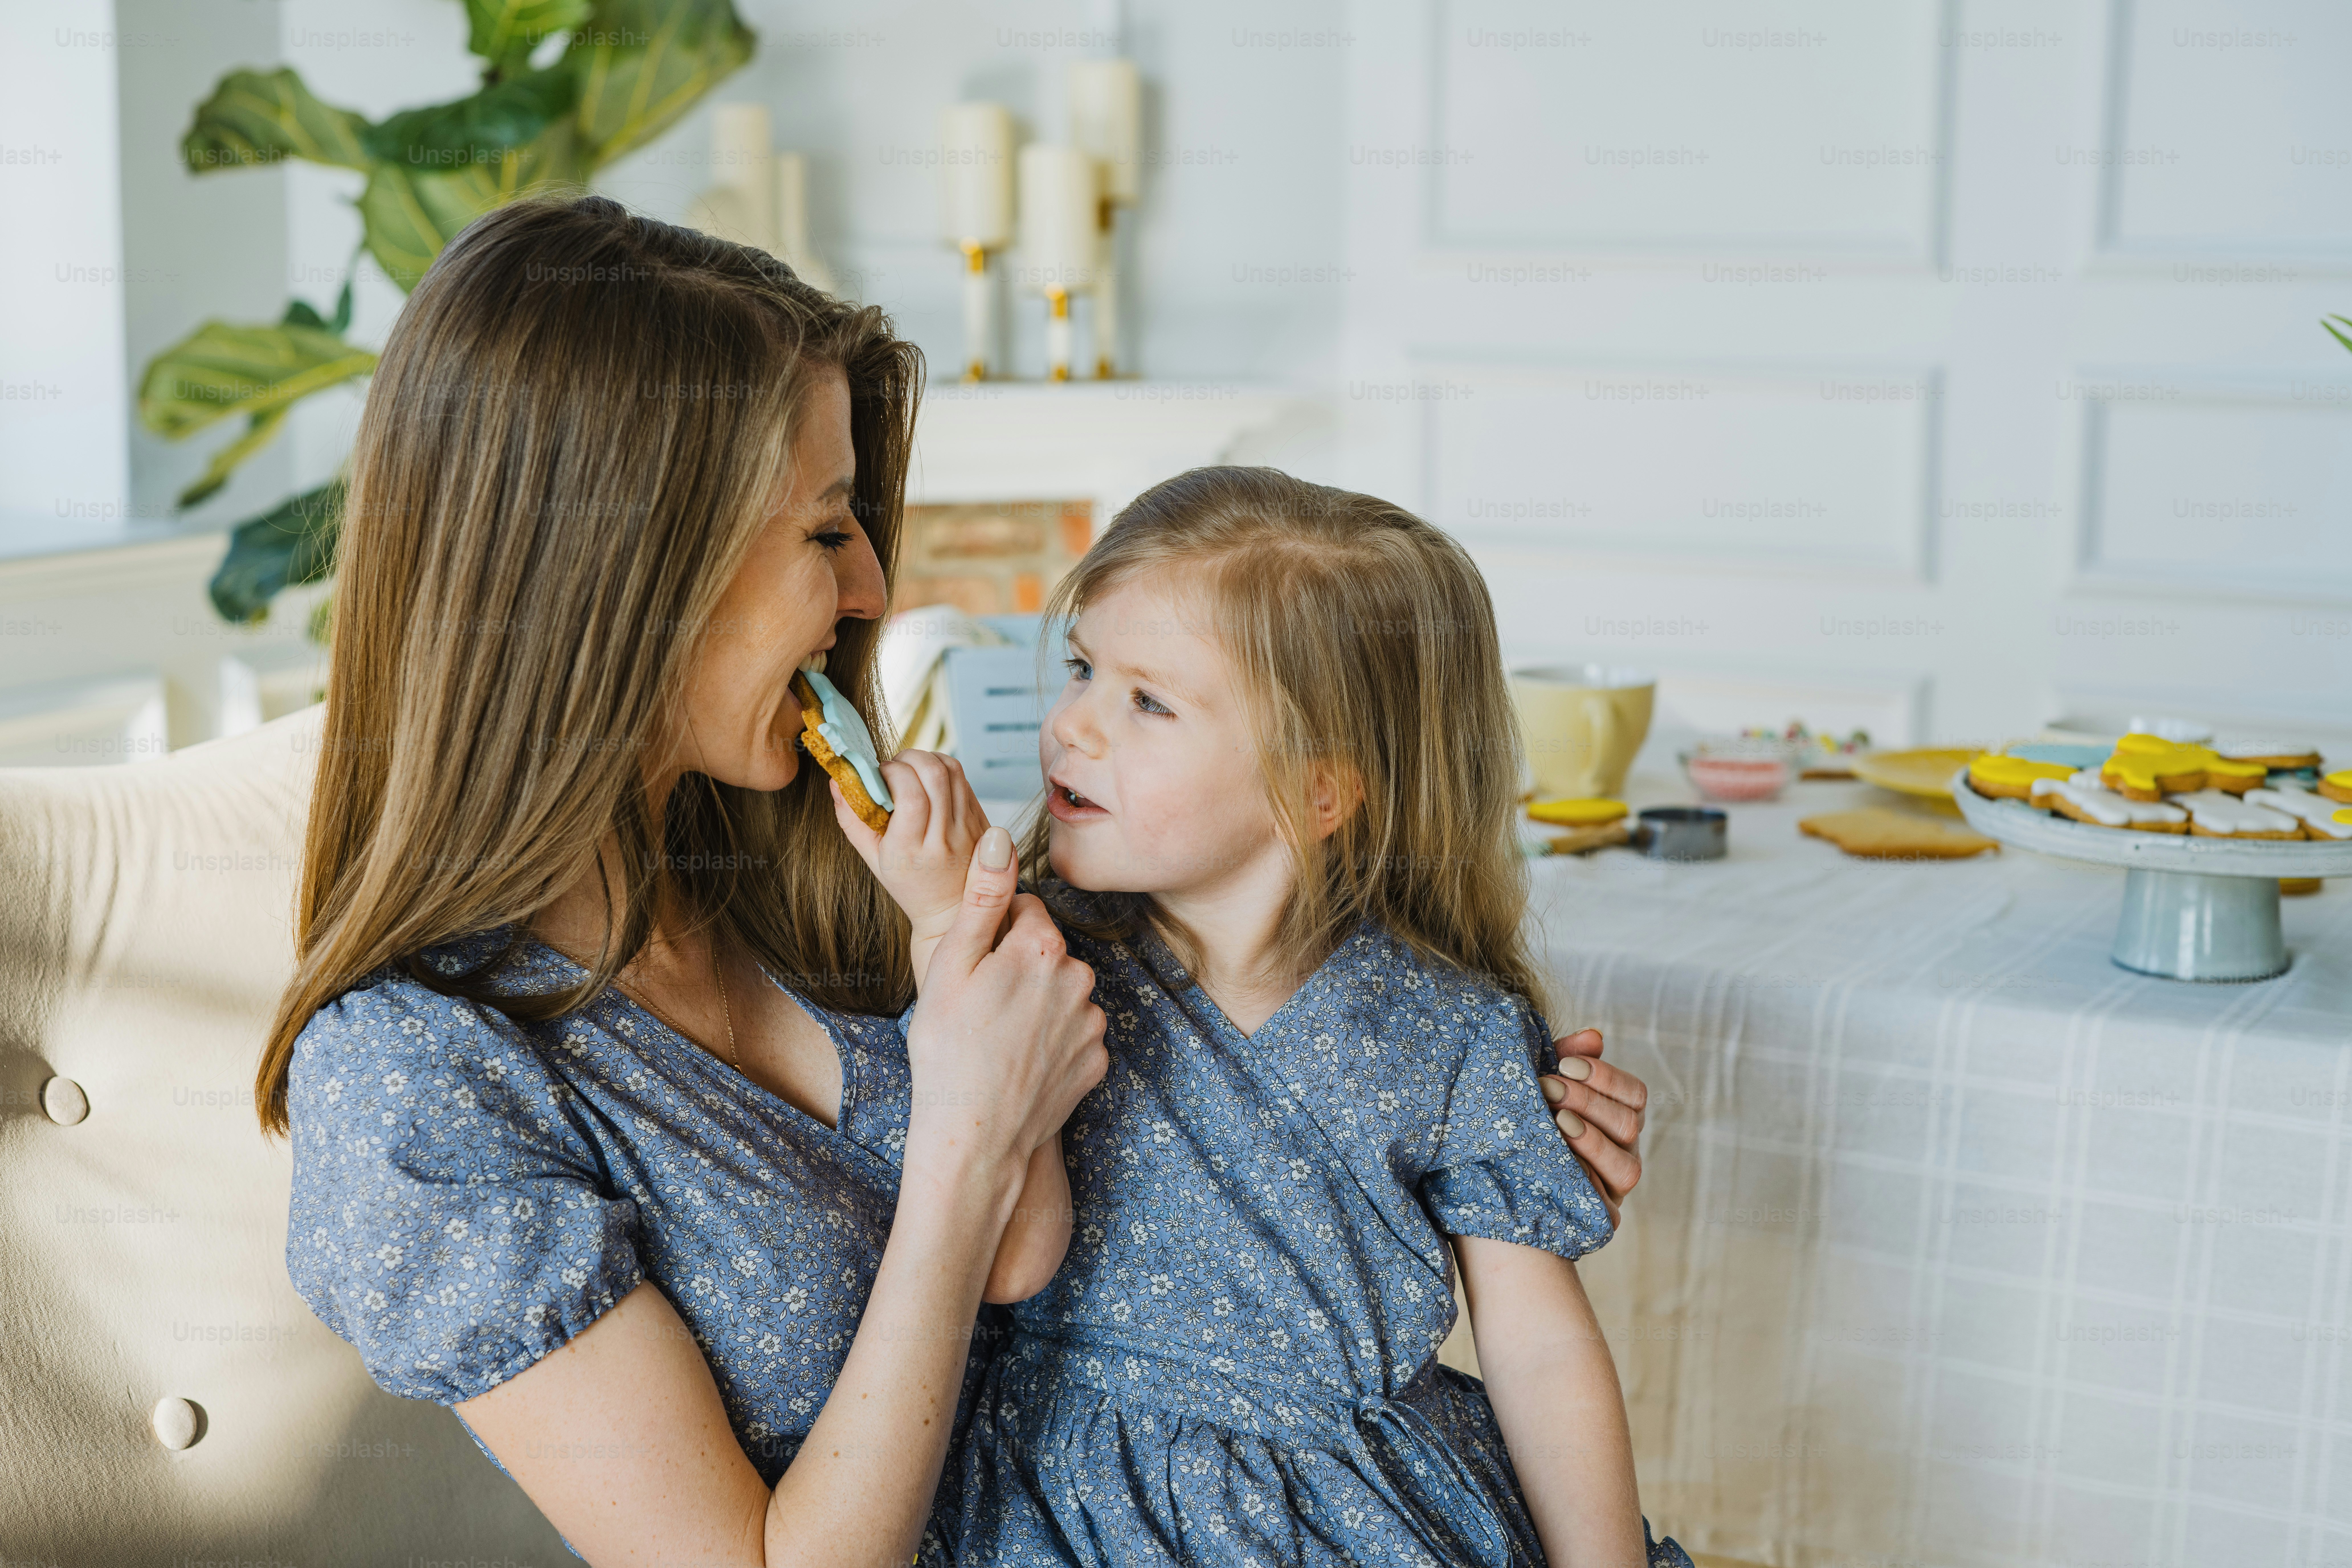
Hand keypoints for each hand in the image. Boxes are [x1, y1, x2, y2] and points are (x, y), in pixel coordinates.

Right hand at [830, 750, 988, 983]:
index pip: (910, 795)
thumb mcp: (873, 858)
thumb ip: (851, 819)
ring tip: (910, 769)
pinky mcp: (981, 820)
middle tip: (894, 767)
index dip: (893, 772)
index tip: (879, 775)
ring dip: (926, 758)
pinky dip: (942, 767)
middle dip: (909, 758)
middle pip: (933, 775)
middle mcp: (943, 838)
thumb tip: (836, 781)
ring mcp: (967, 828)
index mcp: (911, 850)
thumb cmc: (909, 883)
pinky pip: (963, 778)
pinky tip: (928, 778)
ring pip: (951, 770)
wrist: (952, 909)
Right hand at [903, 826, 1105, 1179]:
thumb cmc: (948, 1051)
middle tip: (980, 1008)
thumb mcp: (951, 965)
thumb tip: (1000, 838)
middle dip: (1019, 969)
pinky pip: (1074, 1035)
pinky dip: (1052, 1043)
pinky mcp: (1099, 1061)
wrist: (975, 1139)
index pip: (1026, 910)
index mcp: (1042, 947)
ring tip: (999, 1039)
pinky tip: (1021, 1063)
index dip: (995, 933)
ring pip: (1062, 993)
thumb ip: (982, 897)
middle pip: (1047, 953)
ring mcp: (1093, 1022)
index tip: (974, 966)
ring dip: (1037, 1006)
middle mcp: (1080, 978)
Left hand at [1539, 1028, 1645, 1229]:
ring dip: (1592, 1141)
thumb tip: (1594, 1037)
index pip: (1635, 1093)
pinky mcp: (1601, 1215)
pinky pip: (1606, 1205)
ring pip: (1626, 1167)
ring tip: (1557, 1122)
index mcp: (1620, 1116)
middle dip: (1588, 1102)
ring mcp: (1616, 1185)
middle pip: (1628, 1124)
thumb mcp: (1545, 1085)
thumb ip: (1567, 1059)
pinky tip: (1558, 1163)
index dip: (1606, 1077)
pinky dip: (1587, 1183)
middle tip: (1548, 1087)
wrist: (1500, 1173)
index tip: (1566, 1064)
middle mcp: (1626, 1150)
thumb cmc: (1531, 1116)